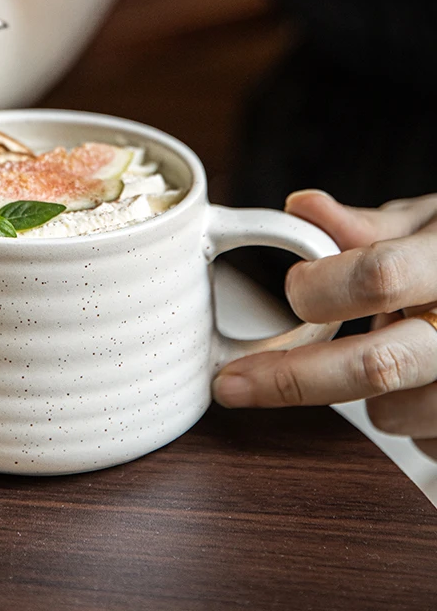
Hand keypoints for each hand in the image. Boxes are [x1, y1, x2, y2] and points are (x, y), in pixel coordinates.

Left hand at [213, 189, 436, 457]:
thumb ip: (372, 227)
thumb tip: (300, 208)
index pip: (377, 276)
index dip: (321, 287)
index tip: (293, 289)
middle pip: (374, 365)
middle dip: (290, 379)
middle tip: (234, 384)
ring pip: (391, 414)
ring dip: (366, 392)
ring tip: (398, 349)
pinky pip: (426, 443)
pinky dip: (409, 418)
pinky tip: (427, 381)